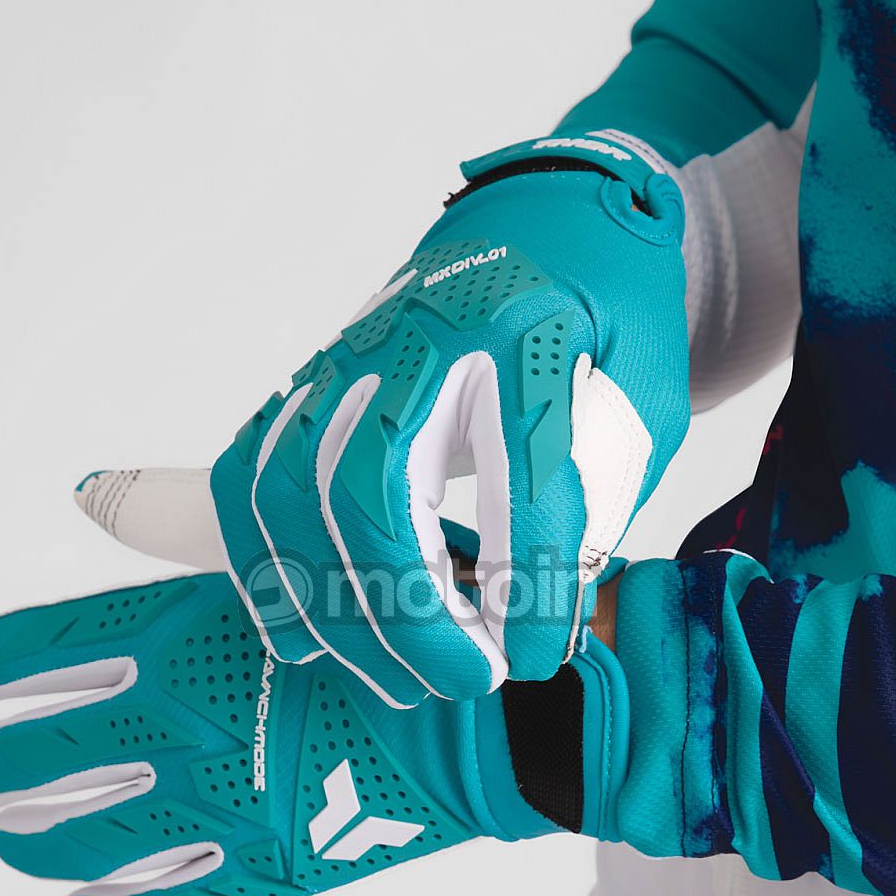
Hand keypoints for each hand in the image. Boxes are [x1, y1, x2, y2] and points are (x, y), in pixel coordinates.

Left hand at [0, 512, 627, 895]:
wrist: (508, 709)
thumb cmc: (416, 610)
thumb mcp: (302, 548)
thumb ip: (196, 530)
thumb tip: (101, 495)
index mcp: (189, 637)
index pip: (41, 657)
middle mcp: (185, 726)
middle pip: (43, 760)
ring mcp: (226, 805)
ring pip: (89, 841)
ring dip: (35, 839)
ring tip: (9, 838)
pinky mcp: (274, 868)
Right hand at [93, 134, 687, 707]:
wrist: (544, 218)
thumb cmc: (603, 310)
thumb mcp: (645, 396)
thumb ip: (597, 497)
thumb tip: (529, 612)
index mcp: (525, 332)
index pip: (520, 481)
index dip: (527, 588)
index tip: (537, 655)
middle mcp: (419, 339)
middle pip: (372, 493)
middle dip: (409, 614)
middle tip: (463, 677)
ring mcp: (350, 359)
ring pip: (292, 493)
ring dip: (334, 606)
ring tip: (394, 672)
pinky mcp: (312, 383)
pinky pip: (251, 478)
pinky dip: (265, 565)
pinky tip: (306, 626)